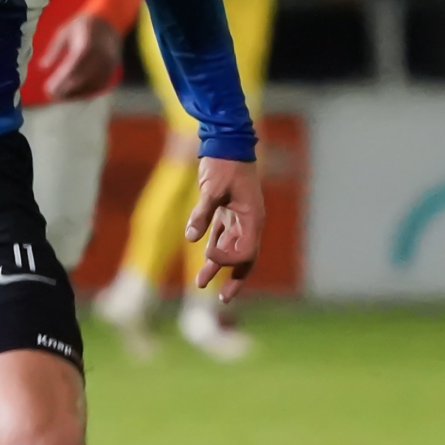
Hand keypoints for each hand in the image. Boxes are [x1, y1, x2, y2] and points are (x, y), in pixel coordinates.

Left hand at [35, 12, 121, 102]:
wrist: (109, 20)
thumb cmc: (82, 25)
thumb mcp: (64, 31)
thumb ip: (54, 49)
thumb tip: (42, 67)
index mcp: (87, 43)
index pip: (74, 65)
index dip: (61, 79)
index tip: (48, 88)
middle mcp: (101, 55)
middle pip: (83, 77)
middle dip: (66, 89)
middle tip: (50, 95)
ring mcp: (109, 63)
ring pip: (92, 85)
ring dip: (76, 94)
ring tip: (60, 98)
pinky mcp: (113, 68)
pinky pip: (101, 85)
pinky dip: (87, 92)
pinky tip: (75, 95)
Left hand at [186, 156, 264, 298]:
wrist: (226, 144)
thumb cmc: (223, 165)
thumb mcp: (212, 189)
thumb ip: (202, 214)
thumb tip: (191, 239)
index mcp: (253, 219)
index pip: (246, 252)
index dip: (229, 261)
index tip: (209, 257)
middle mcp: (249, 221)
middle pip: (243, 257)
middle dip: (232, 278)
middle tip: (222, 300)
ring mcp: (239, 216)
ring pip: (230, 247)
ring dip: (217, 265)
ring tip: (200, 283)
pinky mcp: (226, 210)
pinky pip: (221, 235)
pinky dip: (213, 247)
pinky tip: (203, 257)